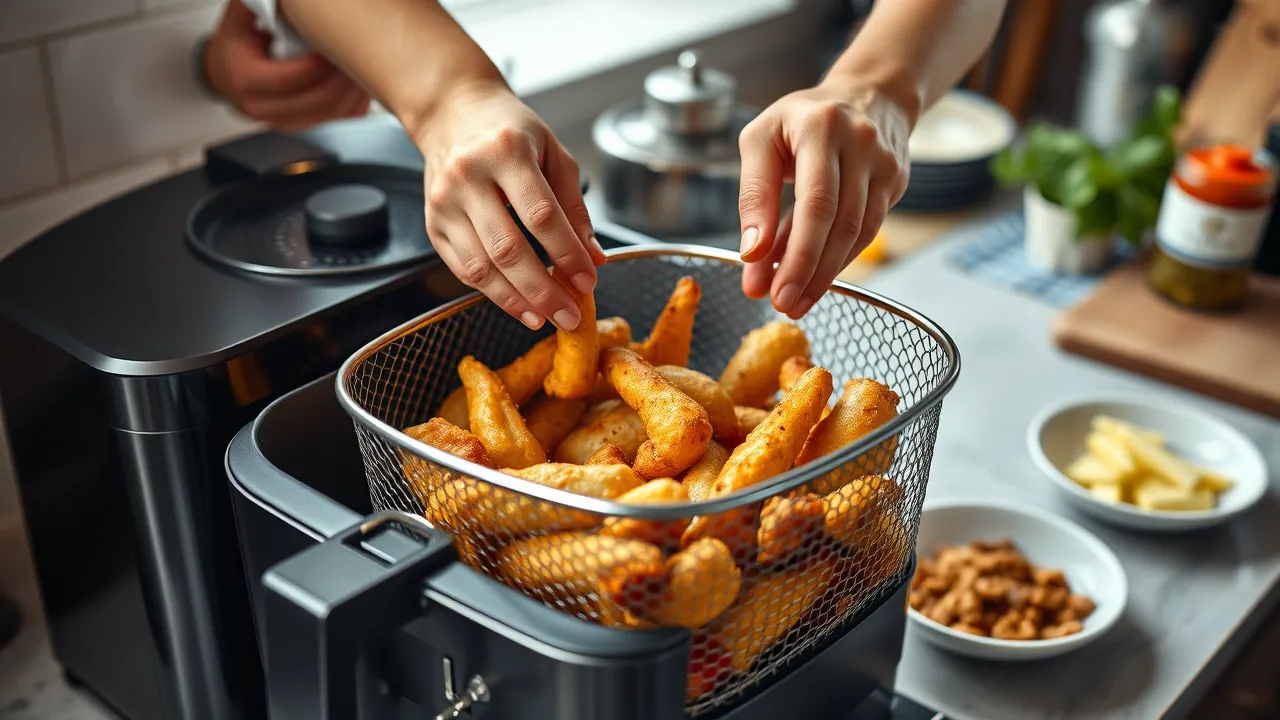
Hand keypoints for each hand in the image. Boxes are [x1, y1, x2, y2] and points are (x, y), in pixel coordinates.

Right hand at [204, 0, 369, 130]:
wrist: (226, 72)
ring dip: (354, 90)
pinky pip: (340, 118)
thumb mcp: (240, 19)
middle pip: (318, 101)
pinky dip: (355, 101)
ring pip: (333, 113)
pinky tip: (360, 81)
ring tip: (364, 64)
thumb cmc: (236, 44)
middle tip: (360, 53)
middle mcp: (265, 107)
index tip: (336, 43)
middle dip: (344, 78)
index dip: (318, 64)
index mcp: (245, 80)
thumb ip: (259, 3)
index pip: (289, 79)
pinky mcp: (305, 124)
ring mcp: (286, 121)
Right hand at [415, 81, 604, 331]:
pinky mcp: (432, 224)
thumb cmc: (509, 130)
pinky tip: (518, 305)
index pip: (542, 215)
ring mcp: (444, 203)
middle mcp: (468, 176)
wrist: (452, 113)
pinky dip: (492, 293)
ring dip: (516, 301)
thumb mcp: (553, 152)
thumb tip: (593, 256)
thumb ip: (574, 206)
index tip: (587, 280)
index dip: (567, 254)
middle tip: (569, 315)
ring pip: (480, 267)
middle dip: (543, 290)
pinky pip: (462, 269)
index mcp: (505, 151)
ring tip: (544, 318)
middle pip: (507, 248)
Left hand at [737, 84, 910, 317]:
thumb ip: (754, 196)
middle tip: (783, 304)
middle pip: (839, 223)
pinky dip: (841, 259)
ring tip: (796, 300)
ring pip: (859, 234)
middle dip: (808, 272)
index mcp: (821, 127)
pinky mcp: (896, 182)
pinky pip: (869, 232)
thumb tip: (752, 254)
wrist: (869, 94)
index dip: (795, 252)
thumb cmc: (802, 119)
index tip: (769, 288)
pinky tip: (817, 277)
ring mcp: (885, 165)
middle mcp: (860, 143)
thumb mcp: (761, 141)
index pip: (815, 201)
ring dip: (825, 275)